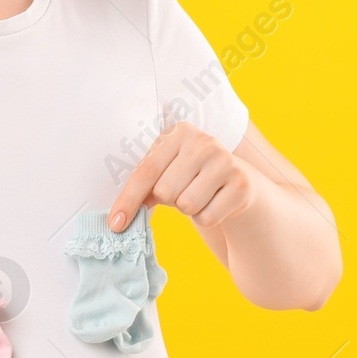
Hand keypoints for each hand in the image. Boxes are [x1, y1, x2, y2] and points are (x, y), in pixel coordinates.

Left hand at [107, 122, 257, 231]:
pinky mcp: (241, 184)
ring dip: (189, 210)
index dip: (128, 200)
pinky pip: (207, 217)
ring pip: (186, 205)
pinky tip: (216, 202)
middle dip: (170, 200)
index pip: (146, 171)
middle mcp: (203, 142)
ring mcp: (225, 161)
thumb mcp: (166, 172)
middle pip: (165, 191)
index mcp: (178, 133)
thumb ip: (143, 188)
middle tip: (184, 190)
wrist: (238, 182)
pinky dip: (207, 217)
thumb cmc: (192, 178)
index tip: (115, 224)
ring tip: (200, 195)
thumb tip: (118, 219)